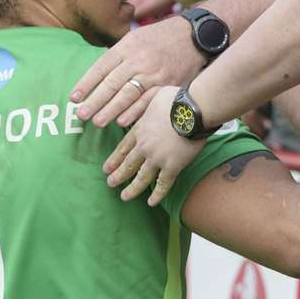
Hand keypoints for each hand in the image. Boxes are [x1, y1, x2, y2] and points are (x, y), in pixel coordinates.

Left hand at [70, 15, 205, 127]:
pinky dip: (135, 112)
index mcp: (127, 47)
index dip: (86, 84)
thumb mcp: (136, 37)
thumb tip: (97, 75)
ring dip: (111, 110)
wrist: (194, 36)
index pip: (101, 67)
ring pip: (128, 94)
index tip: (74, 98)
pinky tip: (122, 121)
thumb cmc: (161, 37)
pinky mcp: (168, 84)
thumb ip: (118, 55)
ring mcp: (154, 73)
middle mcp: (139, 60)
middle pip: (112, 83)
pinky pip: (148, 101)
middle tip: (81, 115)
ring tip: (97, 122)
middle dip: (94, 101)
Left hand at [102, 85, 206, 204]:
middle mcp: (145, 146)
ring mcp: (157, 158)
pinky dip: (157, 195)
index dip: (115, 158)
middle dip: (118, 175)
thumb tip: (147, 102)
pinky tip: (151, 203)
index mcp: (140, 130)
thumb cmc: (177, 100)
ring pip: (141, 177)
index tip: (107, 167)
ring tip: (124, 196)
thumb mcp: (155, 96)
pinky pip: (163, 184)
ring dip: (132, 188)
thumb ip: (148, 102)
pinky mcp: (172, 167)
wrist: (193, 111)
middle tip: (110, 183)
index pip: (124, 147)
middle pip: (128, 164)